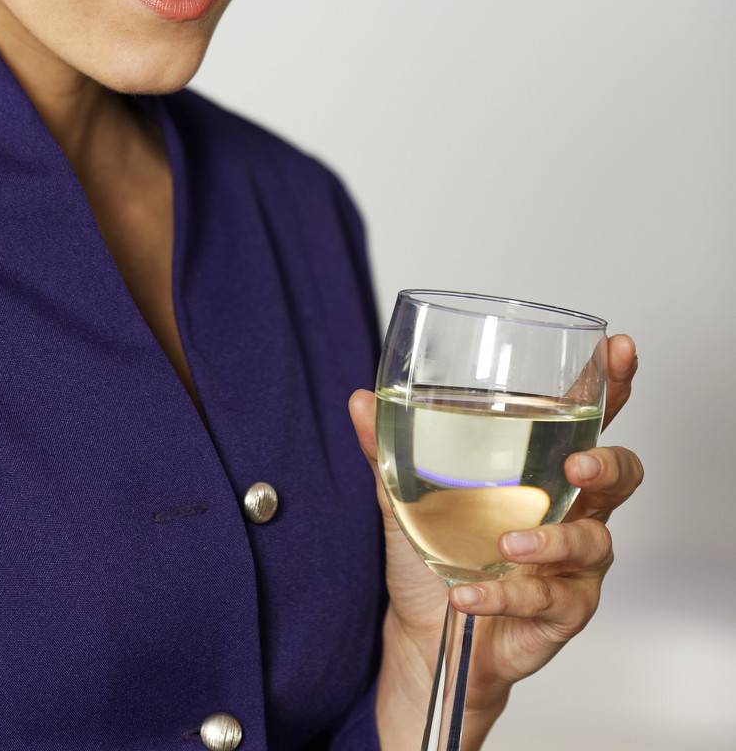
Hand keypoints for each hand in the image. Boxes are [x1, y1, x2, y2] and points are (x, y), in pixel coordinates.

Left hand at [348, 332, 642, 714]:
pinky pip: (551, 599)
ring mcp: (574, 561)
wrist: (424, 631)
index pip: (588, 415)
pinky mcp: (563, 610)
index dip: (614, 380)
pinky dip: (507, 595)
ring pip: (595, 540)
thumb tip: (359, 399)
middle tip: (578, 464)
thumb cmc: (433, 548)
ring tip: (506, 547)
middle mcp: (571, 507)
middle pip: (620, 474)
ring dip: (552, 541)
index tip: (620, 347)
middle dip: (608, 464)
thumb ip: (387, 448)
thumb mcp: (404, 494)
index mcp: (542, 464)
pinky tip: (469, 592)